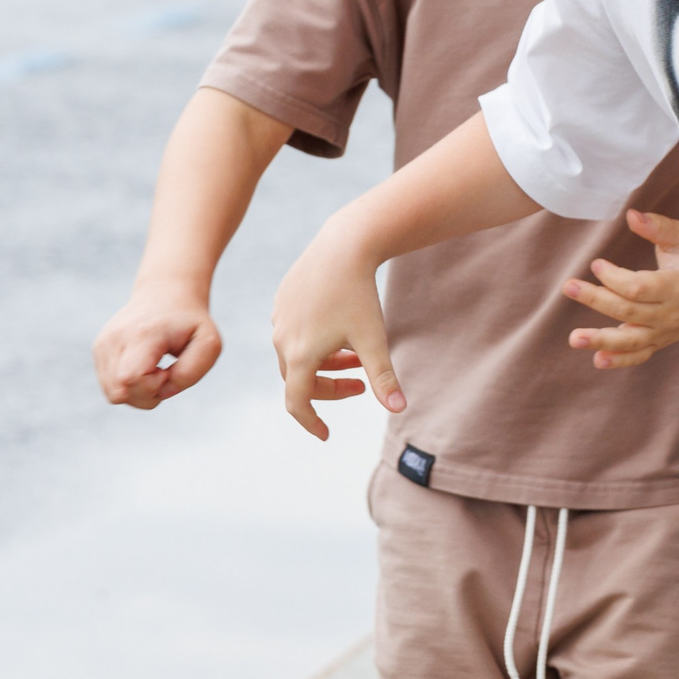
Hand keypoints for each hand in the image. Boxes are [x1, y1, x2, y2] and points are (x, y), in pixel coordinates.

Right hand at [94, 283, 222, 407]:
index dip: (154, 387)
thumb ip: (190, 373)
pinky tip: (144, 367)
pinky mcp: (99, 349)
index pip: (131, 378)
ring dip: (139, 392)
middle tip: (164, 373)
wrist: (167, 294)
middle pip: (118, 393)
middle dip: (147, 396)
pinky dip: (130, 386)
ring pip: (113, 394)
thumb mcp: (208, 344)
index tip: (168, 371)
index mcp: (141, 334)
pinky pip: (111, 387)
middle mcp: (115, 338)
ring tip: (154, 369)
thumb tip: (161, 392)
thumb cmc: (191, 322)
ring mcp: (103, 344)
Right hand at [269, 219, 404, 439]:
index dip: (312, 422)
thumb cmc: (359, 294)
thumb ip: (383, 377)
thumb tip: (399, 409)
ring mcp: (279, 318)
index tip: (327, 434)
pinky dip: (315, 343)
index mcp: (299, 355)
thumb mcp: (374, 339)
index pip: (298, 403)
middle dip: (330, 387)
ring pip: (297, 355)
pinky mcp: (282, 300)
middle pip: (299, 379)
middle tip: (362, 384)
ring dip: (325, 363)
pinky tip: (340, 329)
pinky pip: (294, 332)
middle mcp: (281, 339)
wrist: (344, 245)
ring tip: (357, 356)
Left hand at [565, 210, 678, 369]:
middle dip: (596, 299)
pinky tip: (598, 359)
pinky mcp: (660, 341)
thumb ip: (658, 227)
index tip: (596, 264)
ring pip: (630, 340)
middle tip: (568, 287)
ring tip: (574, 338)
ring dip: (600, 340)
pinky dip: (620, 360)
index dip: (614, 277)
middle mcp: (670, 313)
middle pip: (627, 311)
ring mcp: (664, 331)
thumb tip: (630, 215)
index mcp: (676, 287)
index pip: (638, 288)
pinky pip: (639, 355)